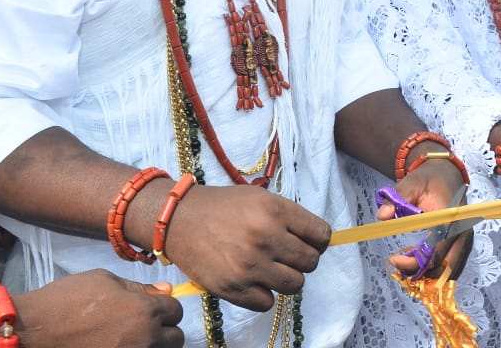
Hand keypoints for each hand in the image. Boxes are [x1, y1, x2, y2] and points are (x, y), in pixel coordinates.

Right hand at [16, 269, 183, 347]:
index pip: (175, 311)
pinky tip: (119, 347)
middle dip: (164, 331)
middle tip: (142, 327)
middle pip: (175, 339)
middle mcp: (145, 338)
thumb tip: (166, 290)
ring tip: (130, 338)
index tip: (150, 308)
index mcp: (145, 310)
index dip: (164, 308)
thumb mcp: (104, 281)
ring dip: (153, 345)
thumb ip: (139, 288)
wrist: (32, 330)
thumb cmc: (67, 299)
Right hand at [163, 185, 329, 310]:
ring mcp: (250, 265)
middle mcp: (266, 238)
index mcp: (275, 211)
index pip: (321, 235)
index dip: (318, 240)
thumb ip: (289, 217)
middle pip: (311, 262)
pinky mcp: (233, 288)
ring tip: (271, 269)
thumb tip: (317, 240)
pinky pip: (268, 302)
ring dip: (286, 279)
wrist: (179, 219)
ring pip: (295, 285)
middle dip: (302, 259)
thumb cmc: (223, 207)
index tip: (309, 242)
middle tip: (286, 255)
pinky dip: (263, 294)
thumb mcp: (260, 198)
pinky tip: (252, 280)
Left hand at [380, 159, 471, 277]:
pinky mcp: (462, 243)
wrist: (446, 174)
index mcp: (451, 219)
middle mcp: (463, 232)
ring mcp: (465, 239)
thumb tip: (382, 215)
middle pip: (445, 267)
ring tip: (405, 270)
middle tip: (399, 270)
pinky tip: (417, 266)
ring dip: (428, 275)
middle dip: (422, 274)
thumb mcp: (411, 183)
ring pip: (449, 270)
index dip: (415, 262)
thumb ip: (397, 198)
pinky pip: (450, 264)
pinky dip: (434, 270)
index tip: (394, 260)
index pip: (435, 251)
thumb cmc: (428, 180)